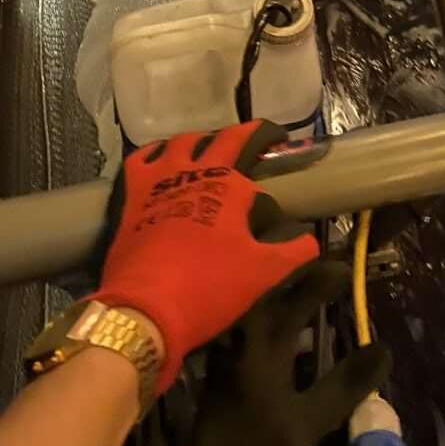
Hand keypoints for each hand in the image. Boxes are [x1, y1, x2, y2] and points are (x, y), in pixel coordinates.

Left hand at [93, 121, 318, 394]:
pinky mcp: (132, 195)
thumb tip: (312, 241)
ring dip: (198, 141)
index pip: (256, 170)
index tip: (280, 164)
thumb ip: (293, 253)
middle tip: (254, 137)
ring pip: (182, 142)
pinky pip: (141, 159)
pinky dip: (154, 153)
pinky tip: (160, 158)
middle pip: (222, 140)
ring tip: (208, 148)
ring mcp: (160, 180)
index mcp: (230, 186)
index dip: (269, 166)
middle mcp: (196, 172)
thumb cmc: (208, 287)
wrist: (144, 310)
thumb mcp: (262, 274)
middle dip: (242, 135)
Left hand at [192, 261, 391, 445]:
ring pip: (258, 295)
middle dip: (299, 266)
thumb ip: (346, 385)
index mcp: (264, 338)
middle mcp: (242, 329)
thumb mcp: (307, 423)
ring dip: (283, 283)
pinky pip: (248, 311)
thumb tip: (383, 349)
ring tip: (309, 279)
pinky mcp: (219, 354)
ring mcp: (227, 340)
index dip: (325, 276)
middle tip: (328, 262)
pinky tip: (284, 314)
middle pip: (273, 283)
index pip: (299, 291)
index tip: (348, 268)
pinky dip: (269, 303)